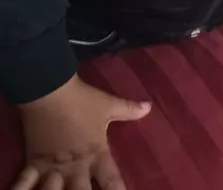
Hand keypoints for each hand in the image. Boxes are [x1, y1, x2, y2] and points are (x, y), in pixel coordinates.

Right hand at [13, 75, 150, 189]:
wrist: (49, 89)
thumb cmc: (81, 99)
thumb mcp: (108, 104)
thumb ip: (129, 109)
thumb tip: (149, 107)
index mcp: (96, 154)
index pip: (112, 182)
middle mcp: (76, 167)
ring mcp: (54, 168)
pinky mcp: (35, 163)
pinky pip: (25, 184)